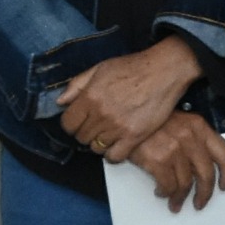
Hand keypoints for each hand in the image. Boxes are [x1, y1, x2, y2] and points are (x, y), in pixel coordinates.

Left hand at [55, 36, 206, 163]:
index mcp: (90, 97)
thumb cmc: (134, 67)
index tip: (79, 121)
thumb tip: (60, 102)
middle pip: (81, 137)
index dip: (72, 124)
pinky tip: (117, 143)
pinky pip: (114, 157)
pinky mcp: (134, 136)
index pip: (68, 123)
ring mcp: (117, 127)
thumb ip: (77, 85)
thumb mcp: (100, 68)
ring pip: (96, 148)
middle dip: (85, 132)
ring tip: (108, 132)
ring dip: (100, 142)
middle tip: (96, 125)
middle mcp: (101, 114)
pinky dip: (113, 154)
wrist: (164, 71)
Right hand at [127, 112, 224, 210]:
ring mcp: (174, 149)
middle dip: (204, 193)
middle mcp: (190, 138)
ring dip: (181, 198)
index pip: (224, 153)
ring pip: (186, 184)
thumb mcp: (177, 121)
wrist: (122, 116)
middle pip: (206, 174)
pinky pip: (168, 186)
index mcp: (199, 127)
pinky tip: (161, 193)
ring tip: (176, 203)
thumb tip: (200, 166)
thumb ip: (193, 139)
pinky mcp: (158, 160)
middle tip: (200, 203)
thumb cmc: (149, 121)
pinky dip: (166, 193)